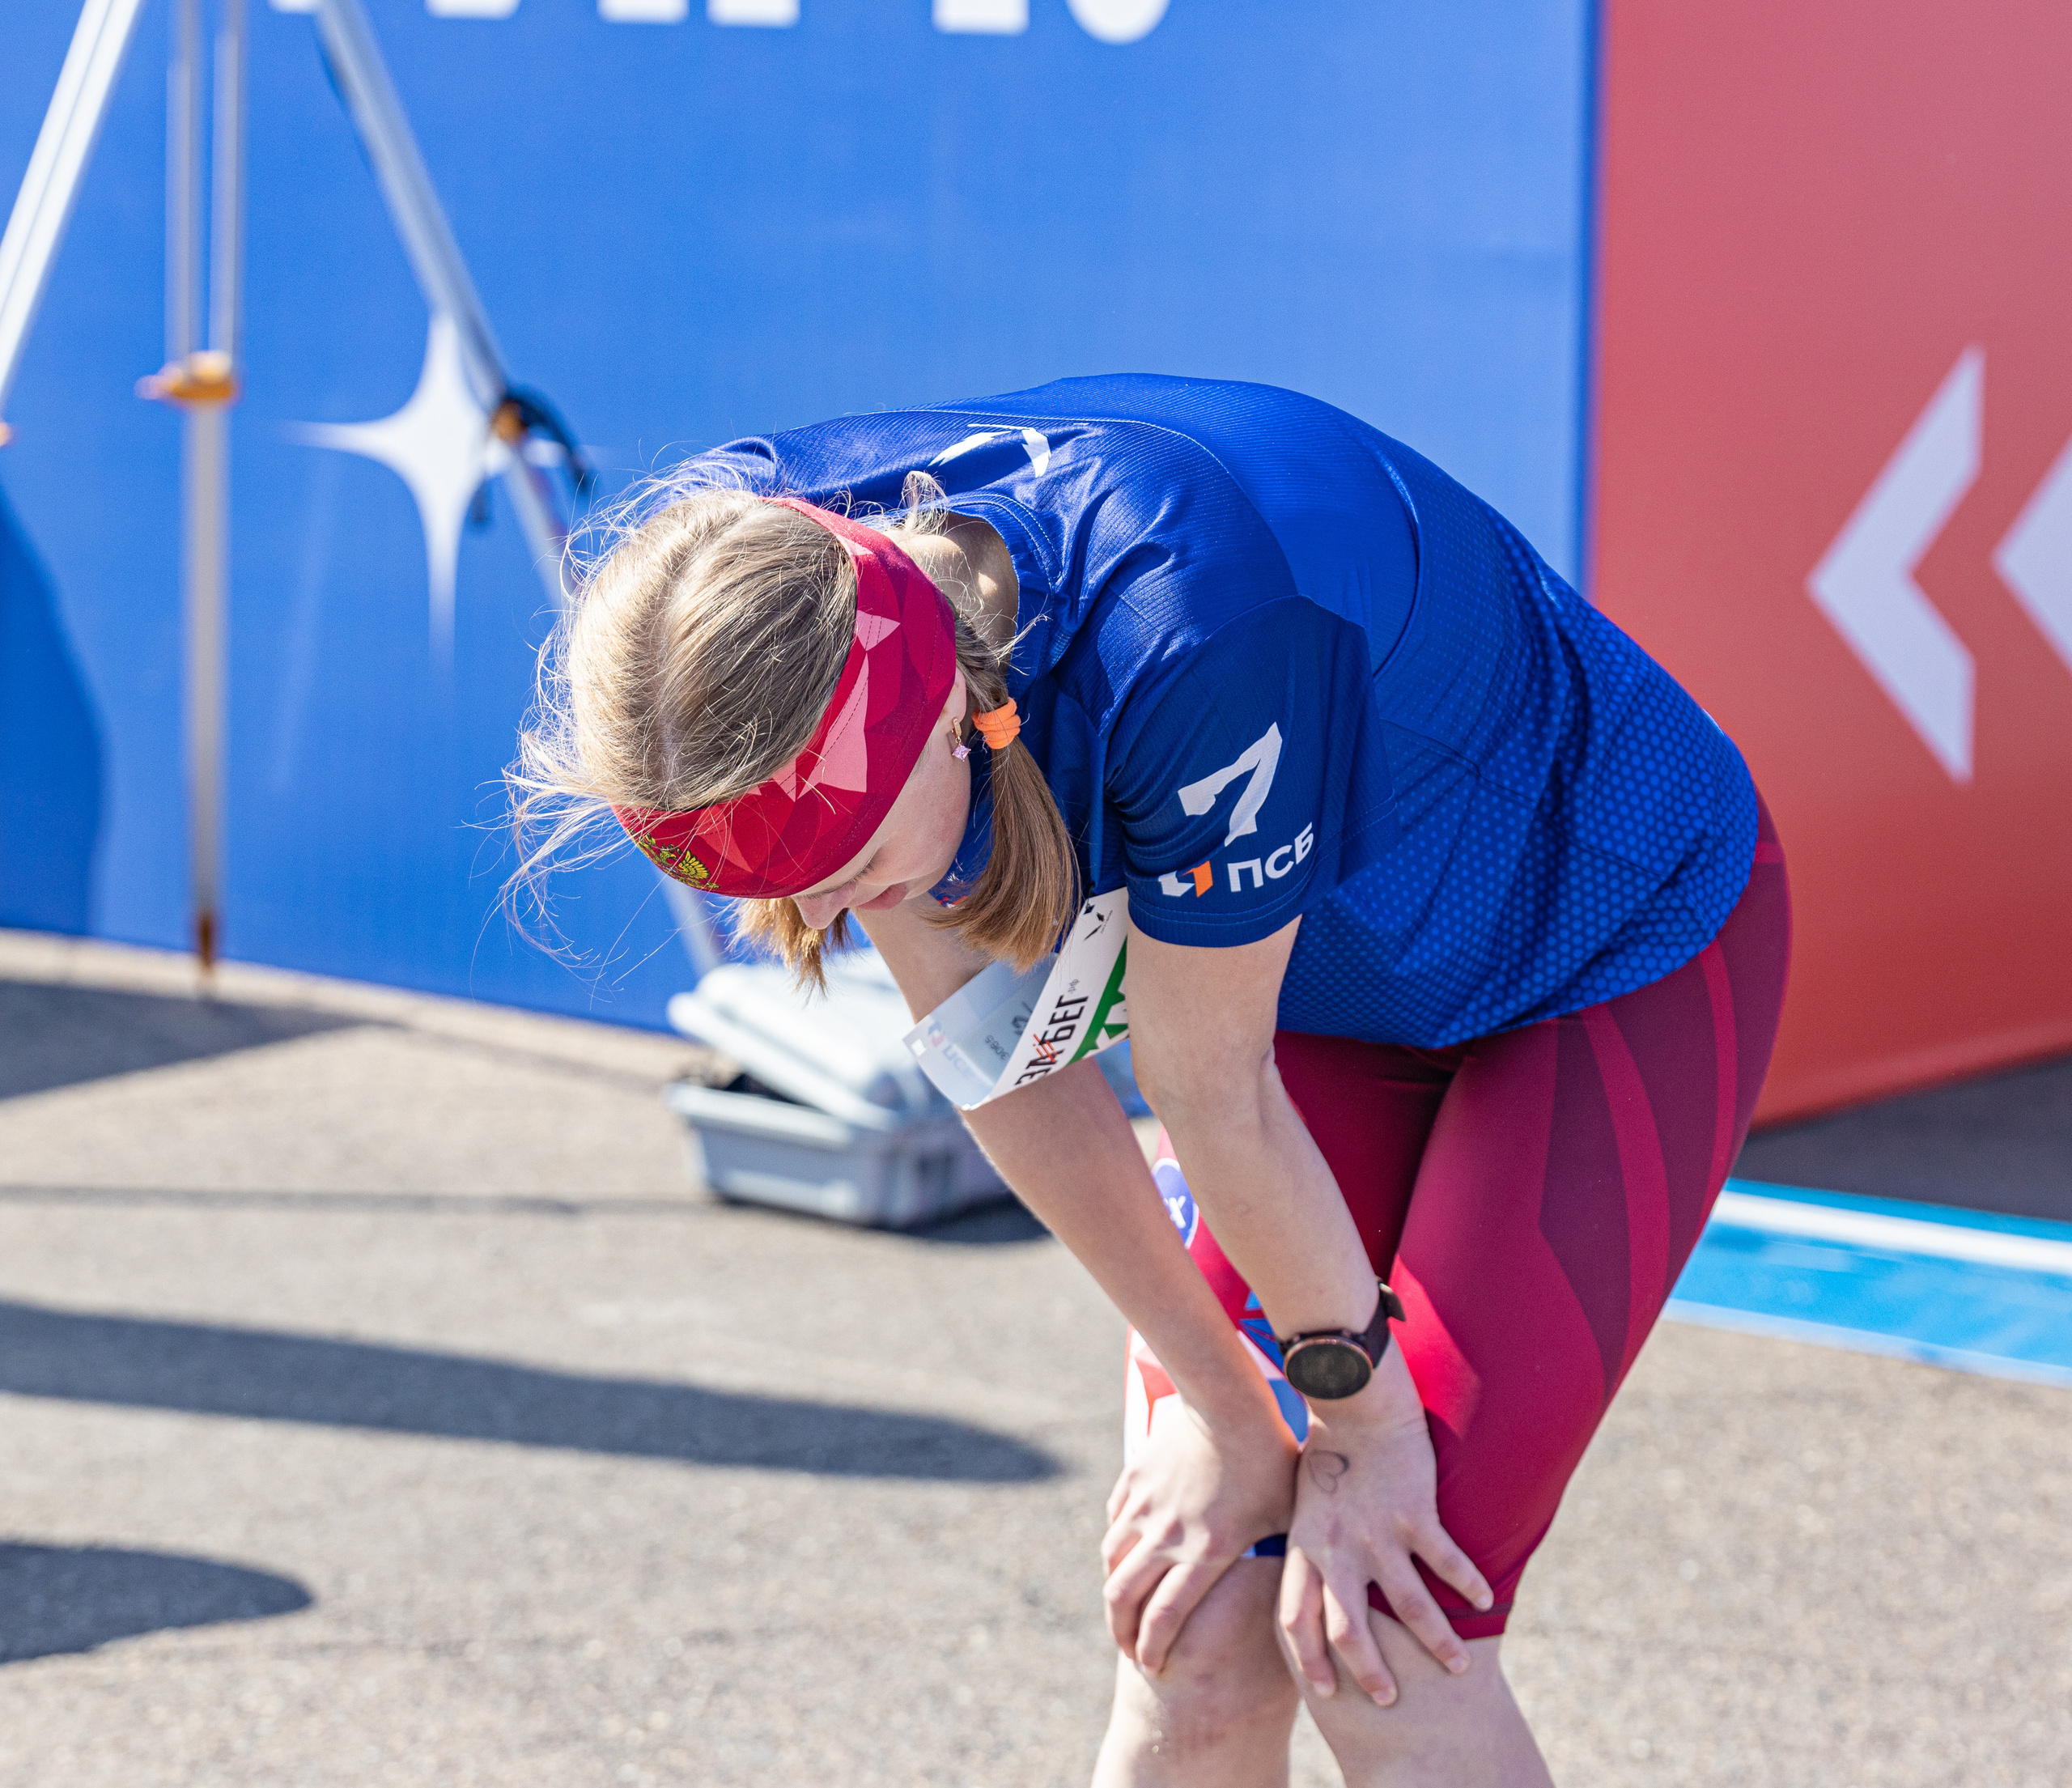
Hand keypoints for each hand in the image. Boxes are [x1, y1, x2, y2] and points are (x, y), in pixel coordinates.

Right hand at [1102, 1395, 1298, 1672]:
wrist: (1229, 1402)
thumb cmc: (1269, 1460)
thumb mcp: (1282, 1518)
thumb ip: (1277, 1558)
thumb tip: (1296, 1591)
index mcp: (1203, 1553)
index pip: (1164, 1618)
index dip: (1152, 1648)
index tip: (1152, 1665)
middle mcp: (1166, 1536)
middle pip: (1123, 1598)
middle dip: (1122, 1632)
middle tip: (1130, 1648)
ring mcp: (1144, 1507)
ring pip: (1111, 1560)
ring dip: (1113, 1591)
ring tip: (1121, 1606)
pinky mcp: (1134, 1480)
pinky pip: (1114, 1521)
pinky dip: (1115, 1544)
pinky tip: (1123, 1551)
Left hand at [1277, 1348, 1492, 1704]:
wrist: (1351, 1400)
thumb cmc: (1326, 1449)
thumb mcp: (1301, 1503)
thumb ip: (1307, 1543)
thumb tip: (1310, 1574)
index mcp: (1304, 1546)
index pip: (1294, 1619)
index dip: (1306, 1660)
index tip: (1323, 1692)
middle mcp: (1336, 1549)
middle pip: (1346, 1631)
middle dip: (1369, 1672)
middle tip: (1389, 1699)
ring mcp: (1376, 1534)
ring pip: (1406, 1607)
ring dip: (1435, 1643)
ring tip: (1459, 1667)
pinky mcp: (1413, 1513)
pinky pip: (1445, 1563)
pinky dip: (1468, 1587)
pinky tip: (1486, 1604)